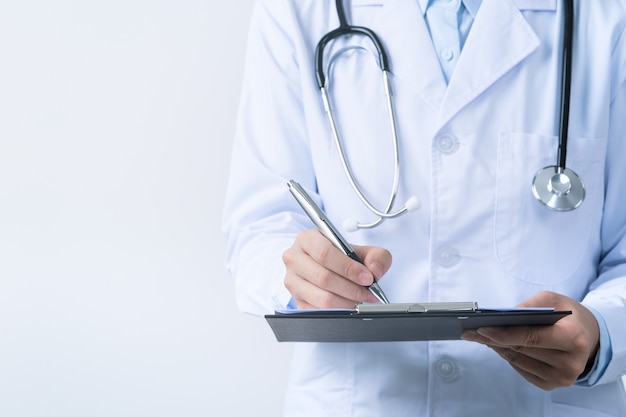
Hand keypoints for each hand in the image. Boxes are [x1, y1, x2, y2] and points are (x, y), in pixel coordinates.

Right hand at [283, 229, 391, 308]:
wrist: (330, 267)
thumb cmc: (343, 257)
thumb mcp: (363, 250)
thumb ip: (376, 256)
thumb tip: (374, 270)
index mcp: (307, 239)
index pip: (324, 253)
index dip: (348, 268)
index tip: (367, 277)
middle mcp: (294, 258)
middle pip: (323, 277)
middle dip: (351, 288)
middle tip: (369, 292)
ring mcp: (292, 281)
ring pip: (321, 298)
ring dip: (347, 302)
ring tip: (361, 299)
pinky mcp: (296, 300)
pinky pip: (318, 311)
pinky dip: (339, 310)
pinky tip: (349, 304)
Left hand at [461, 291, 599, 390]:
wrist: (590, 338)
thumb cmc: (569, 315)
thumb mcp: (553, 299)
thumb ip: (529, 305)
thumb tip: (503, 316)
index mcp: (573, 338)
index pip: (531, 337)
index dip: (504, 334)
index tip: (481, 328)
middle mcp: (570, 362)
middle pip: (521, 350)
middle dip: (493, 339)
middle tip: (470, 331)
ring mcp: (561, 378)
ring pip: (517, 361)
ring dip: (497, 348)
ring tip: (480, 336)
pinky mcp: (552, 385)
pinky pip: (521, 370)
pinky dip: (508, 356)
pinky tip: (498, 346)